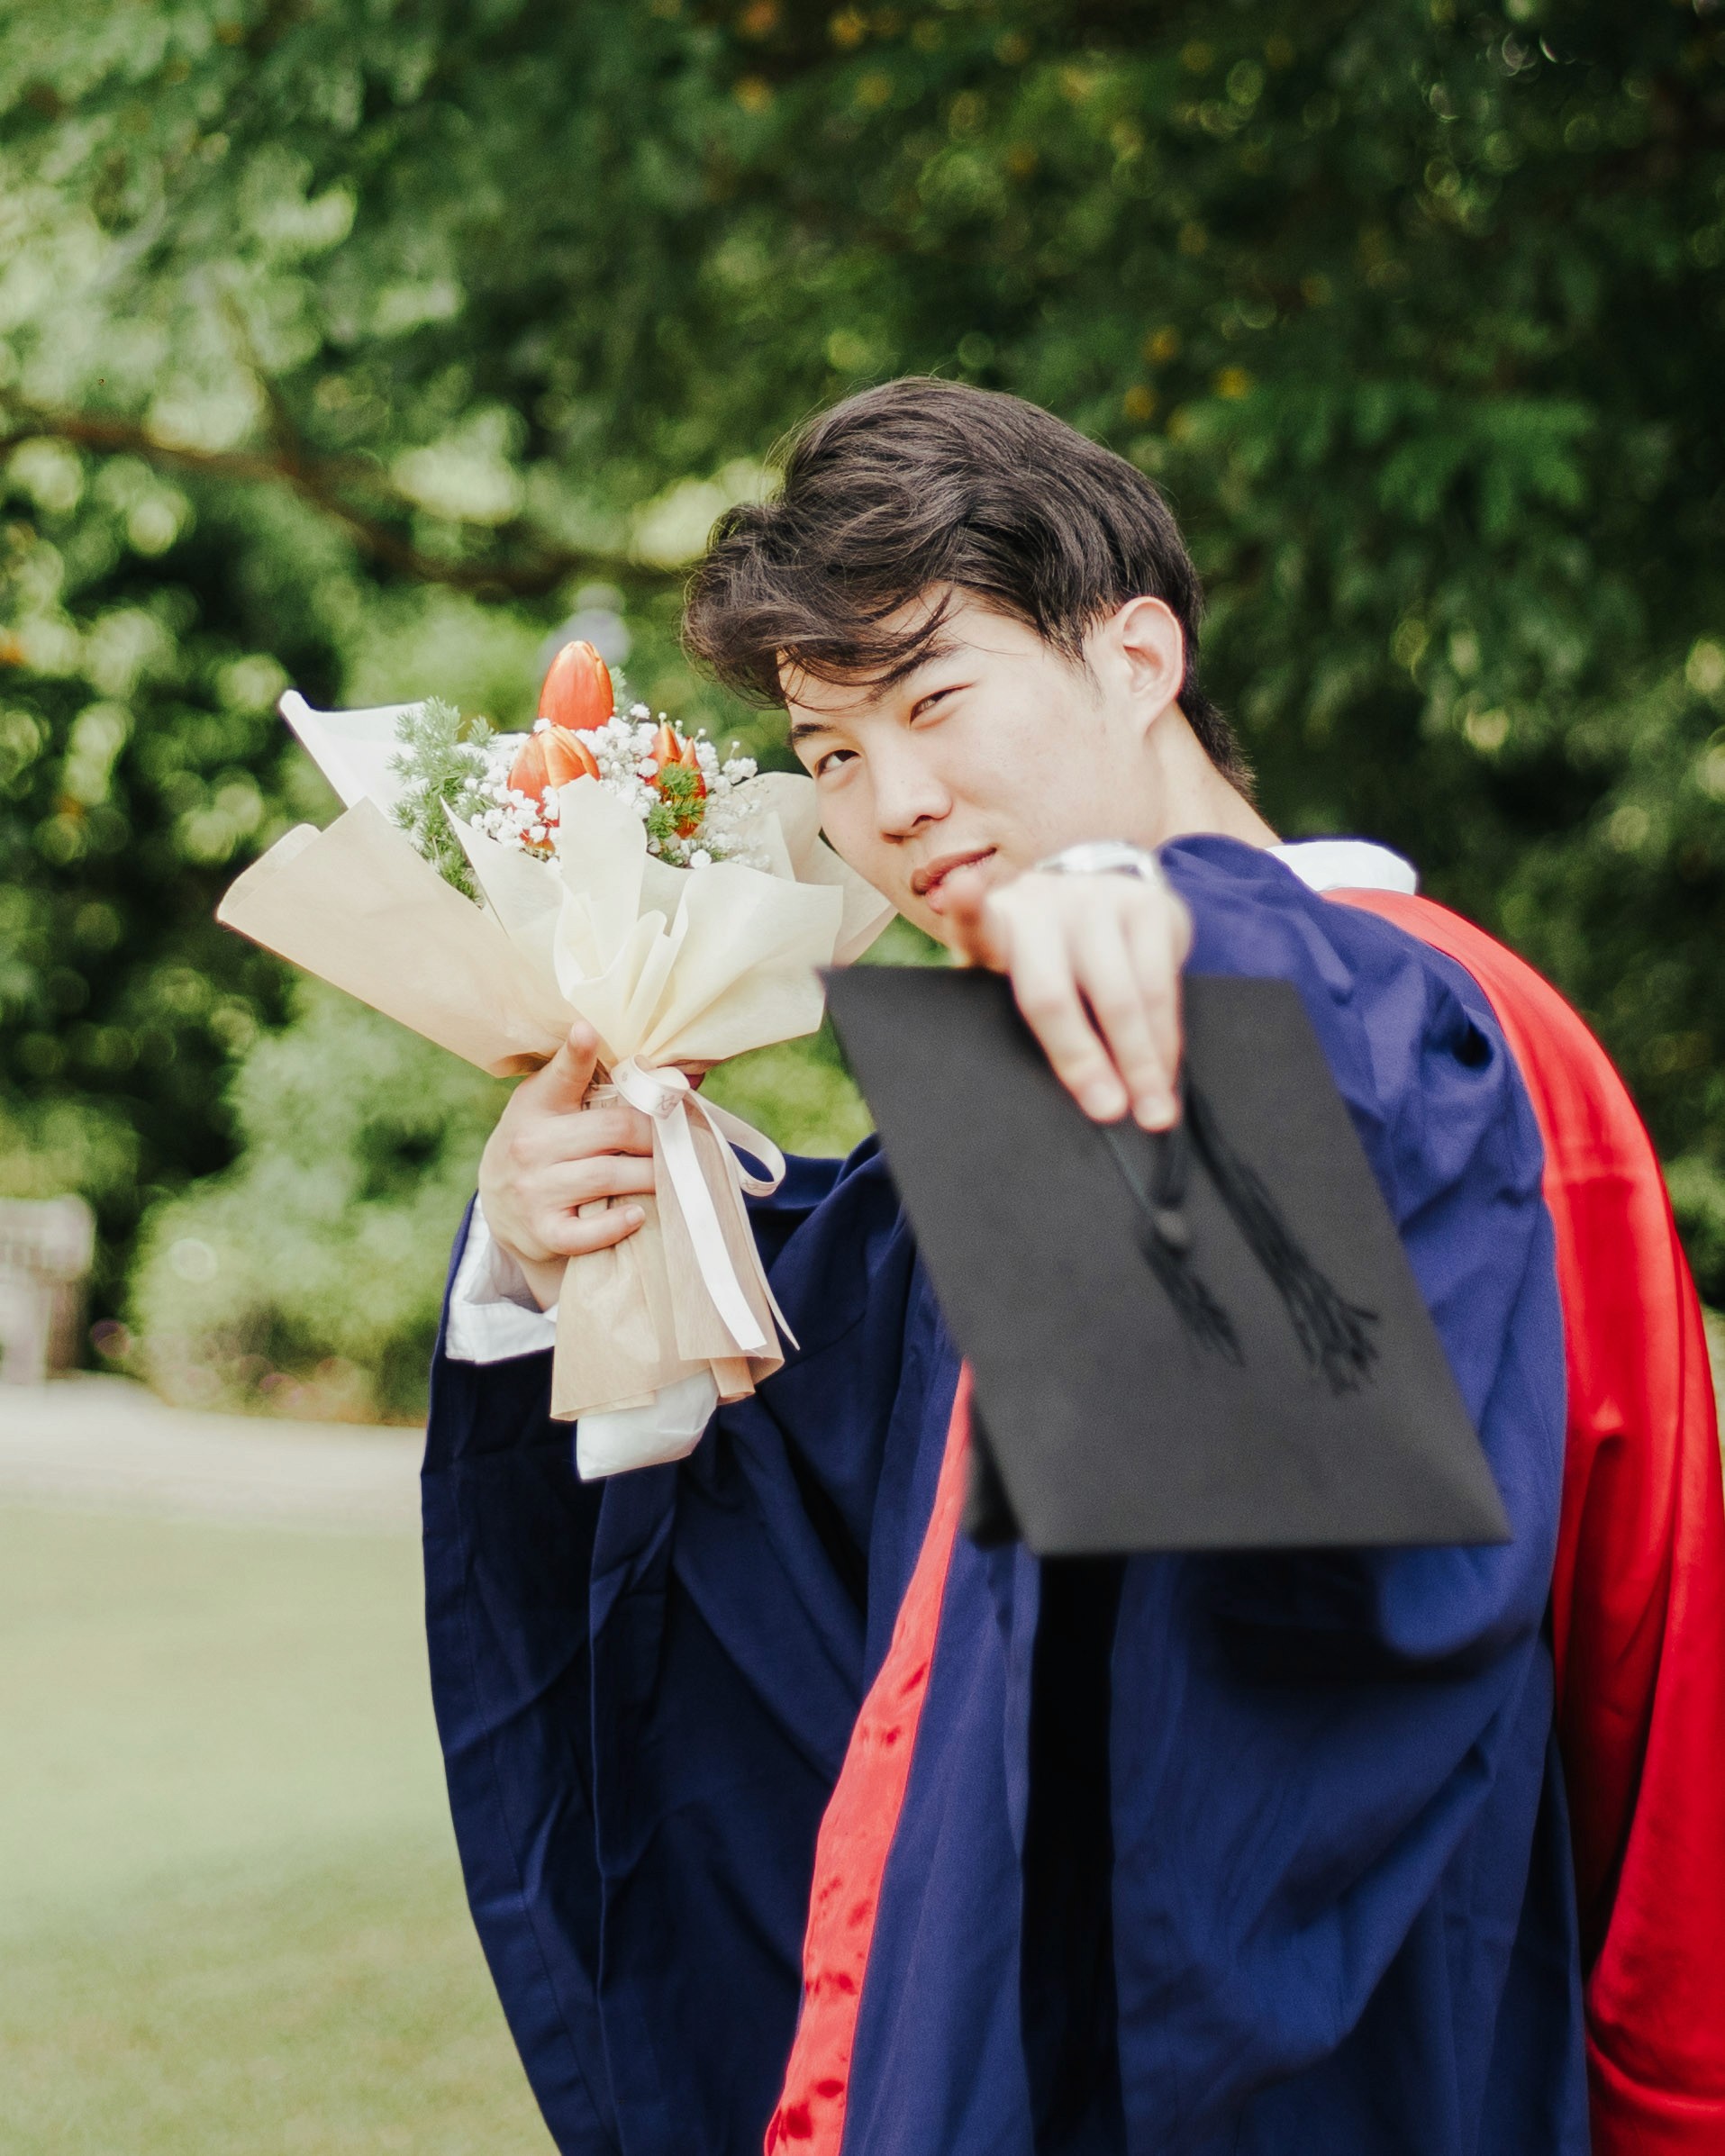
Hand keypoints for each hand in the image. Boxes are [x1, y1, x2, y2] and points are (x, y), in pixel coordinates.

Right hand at [478, 1020, 656, 1307]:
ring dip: (650, 1176)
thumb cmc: (543, 1145)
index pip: (560, 1075)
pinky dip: (616, 1224)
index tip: (587, 1031)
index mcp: (536, 1104)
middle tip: (676, 1139)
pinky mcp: (542, 1230)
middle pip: (612, 1129)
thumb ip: (597, 1086)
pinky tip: (637, 1215)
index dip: (575, 1053)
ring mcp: (533, 1189)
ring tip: (670, 1175)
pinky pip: (586, 1232)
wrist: (499, 1208)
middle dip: (653, 1134)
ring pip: (608, 1176)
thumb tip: (677, 1072)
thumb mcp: (554, 1107)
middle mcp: (529, 1144)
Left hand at [942, 865, 1190, 1128]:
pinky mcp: (1146, 902)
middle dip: (1081, 1058)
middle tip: (1107, 1111)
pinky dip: (1165, 1039)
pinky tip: (1167, 1072)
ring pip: (1117, 994)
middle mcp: (1040, 903)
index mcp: (995, 927)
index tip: (961, 892)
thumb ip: (1011, 1013)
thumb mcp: (1017, 978)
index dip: (966, 910)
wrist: (1107, 904)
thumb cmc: (1050, 964)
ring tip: (1152, 1112)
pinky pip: (1159, 985)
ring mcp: (1094, 897)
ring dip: (1140, 1061)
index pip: (974, 924)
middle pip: (1051, 991)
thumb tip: (1030, 1104)